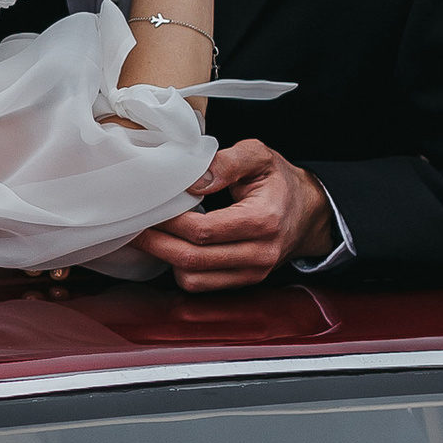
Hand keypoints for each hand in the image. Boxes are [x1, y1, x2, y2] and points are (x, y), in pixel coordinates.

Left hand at [135, 141, 334, 290]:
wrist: (308, 212)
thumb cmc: (280, 182)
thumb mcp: (260, 156)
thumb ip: (228, 161)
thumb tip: (194, 180)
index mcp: (264, 220)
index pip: (204, 230)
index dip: (171, 221)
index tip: (151, 207)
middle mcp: (259, 253)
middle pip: (193, 259)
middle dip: (157, 243)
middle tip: (135, 226)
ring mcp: (252, 272)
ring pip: (194, 279)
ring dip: (166, 259)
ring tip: (151, 236)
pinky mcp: (244, 282)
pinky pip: (202, 286)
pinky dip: (180, 269)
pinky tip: (170, 247)